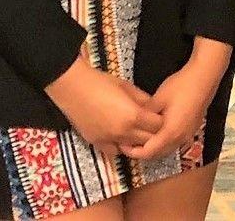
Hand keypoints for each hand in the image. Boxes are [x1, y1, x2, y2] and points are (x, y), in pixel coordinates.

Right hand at [45, 57, 162, 157]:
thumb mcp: (127, 87)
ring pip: (132, 148)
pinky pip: (114, 151)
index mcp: (134, 116)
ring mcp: (108, 139)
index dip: (161, 120)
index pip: (158, 125)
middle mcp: (123, 132)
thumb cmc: (100, 82)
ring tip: (137, 130)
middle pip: (148, 140)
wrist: (72, 87)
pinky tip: (121, 137)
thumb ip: (144, 100)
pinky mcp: (96, 142)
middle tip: (151, 123)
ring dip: (138, 141)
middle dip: (153, 132)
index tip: (160, 114)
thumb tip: (154, 108)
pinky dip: (120, 147)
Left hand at [123, 50, 226, 159]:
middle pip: (158, 154)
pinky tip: (156, 130)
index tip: (122, 143)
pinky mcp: (192, 128)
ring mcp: (188, 134)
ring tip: (140, 136)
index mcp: (170, 133)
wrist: (205, 76)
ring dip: (153, 147)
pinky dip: (163, 141)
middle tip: (128, 141)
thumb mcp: (158, 99)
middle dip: (142, 151)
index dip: (133, 151)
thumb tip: (133, 122)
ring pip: (167, 148)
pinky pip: (174, 141)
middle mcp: (180, 138)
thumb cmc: (181, 86)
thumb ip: (144, 115)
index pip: (148, 152)